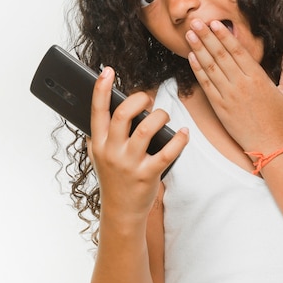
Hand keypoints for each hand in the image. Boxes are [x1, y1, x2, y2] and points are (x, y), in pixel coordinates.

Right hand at [87, 66, 188, 218]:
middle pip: (122, 115)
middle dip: (138, 100)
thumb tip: (106, 107)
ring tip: (164, 116)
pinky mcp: (147, 175)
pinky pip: (167, 153)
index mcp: (98, 143)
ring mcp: (129, 164)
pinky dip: (179, 140)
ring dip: (160, 116)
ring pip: (147, 129)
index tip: (107, 71)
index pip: (97, 111)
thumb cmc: (113, 179)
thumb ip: (100, 134)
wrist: (120, 212)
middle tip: (147, 99)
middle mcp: (111, 152)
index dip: (101, 89)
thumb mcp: (98, 156)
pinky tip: (185, 133)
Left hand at [186, 19, 282, 153]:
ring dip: (198, 49)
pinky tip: (191, 57)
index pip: (238, 51)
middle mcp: (241, 84)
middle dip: (207, 36)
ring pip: (210, 67)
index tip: (215, 23)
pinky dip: (197, 70)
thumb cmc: (278, 119)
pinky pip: (206, 85)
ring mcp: (229, 96)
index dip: (225, 36)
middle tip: (196, 21)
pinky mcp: (219, 107)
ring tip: (189, 34)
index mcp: (258, 78)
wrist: (269, 144)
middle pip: (221, 55)